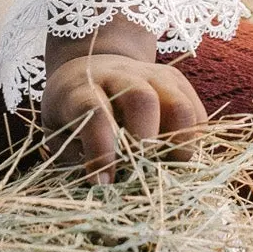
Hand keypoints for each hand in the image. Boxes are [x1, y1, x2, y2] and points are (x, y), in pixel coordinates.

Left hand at [40, 17, 206, 183]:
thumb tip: (99, 185)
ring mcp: (152, 75)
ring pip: (179, 105)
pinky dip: (193, 141)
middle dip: (146, 142)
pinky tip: (176, 157)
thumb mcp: (55, 127)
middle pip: (143, 100)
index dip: (101, 149)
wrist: (91, 66)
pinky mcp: (177, 82)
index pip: (94, 112)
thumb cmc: (71, 109)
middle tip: (141, 172)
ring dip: (178, 144)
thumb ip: (69, 155)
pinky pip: (197, 113)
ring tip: (167, 169)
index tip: (103, 182)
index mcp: (82, 88)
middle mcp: (120, 76)